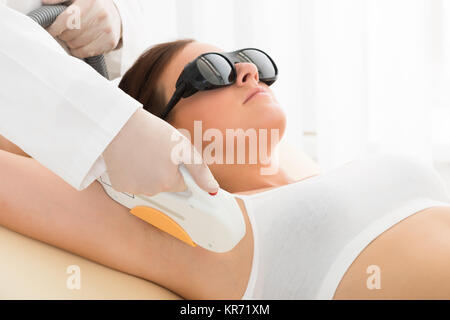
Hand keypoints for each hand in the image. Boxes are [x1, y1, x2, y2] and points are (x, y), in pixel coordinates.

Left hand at [42, 0, 121, 57]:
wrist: (115, 13)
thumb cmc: (91, 4)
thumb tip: (44, 1)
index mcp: (90, 2)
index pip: (67, 19)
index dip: (55, 28)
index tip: (51, 30)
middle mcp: (100, 16)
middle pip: (71, 34)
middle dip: (63, 35)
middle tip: (64, 32)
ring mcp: (106, 30)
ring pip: (77, 44)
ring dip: (70, 42)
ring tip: (72, 36)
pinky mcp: (110, 42)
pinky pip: (86, 52)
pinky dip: (78, 51)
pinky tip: (78, 44)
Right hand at [102, 108, 219, 195]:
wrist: (119, 125)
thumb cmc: (151, 132)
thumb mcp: (183, 148)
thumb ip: (200, 171)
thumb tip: (212, 189)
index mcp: (168, 183)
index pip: (182, 184)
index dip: (179, 169)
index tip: (172, 156)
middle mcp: (151, 191)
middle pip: (165, 185)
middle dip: (164, 170)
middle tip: (157, 150)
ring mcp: (134, 189)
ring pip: (149, 183)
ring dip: (148, 171)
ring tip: (144, 151)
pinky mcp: (120, 184)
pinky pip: (133, 182)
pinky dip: (133, 172)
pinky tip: (132, 157)